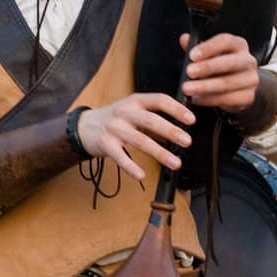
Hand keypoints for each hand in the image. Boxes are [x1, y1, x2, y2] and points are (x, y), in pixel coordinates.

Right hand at [76, 93, 195, 183]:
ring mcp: (114, 128)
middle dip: (171, 131)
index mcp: (135, 101)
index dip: (176, 109)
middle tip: (188, 141)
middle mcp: (125, 112)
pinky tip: (142, 176)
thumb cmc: (115, 119)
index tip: (191, 119)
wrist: (84, 126)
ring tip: (176, 163)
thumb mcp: (134, 111)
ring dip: (160, 153)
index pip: (159, 100)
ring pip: (140, 140)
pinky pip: (120, 157)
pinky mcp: (105, 144)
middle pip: (151, 120)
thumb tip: (180, 130)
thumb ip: (154, 119)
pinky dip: (131, 167)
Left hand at [179, 32, 257, 112]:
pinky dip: (210, 100)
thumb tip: (184, 39)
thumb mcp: (209, 54)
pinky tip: (196, 98)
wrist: (240, 87)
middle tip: (189, 72)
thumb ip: (196, 47)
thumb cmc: (221, 65)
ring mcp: (251, 79)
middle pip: (229, 62)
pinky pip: (228, 99)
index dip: (208, 47)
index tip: (192, 55)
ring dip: (205, 86)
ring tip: (187, 89)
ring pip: (227, 83)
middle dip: (207, 67)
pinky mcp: (248, 96)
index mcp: (239, 45)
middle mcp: (248, 60)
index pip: (226, 41)